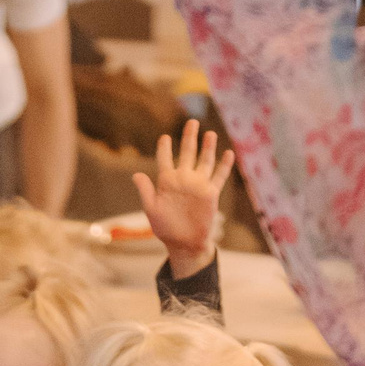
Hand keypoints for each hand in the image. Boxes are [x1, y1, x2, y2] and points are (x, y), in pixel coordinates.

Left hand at [133, 120, 233, 279]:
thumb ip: (146, 191)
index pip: (165, 159)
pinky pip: (218, 176)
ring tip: (209, 133)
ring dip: (207, 147)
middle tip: (191, 122)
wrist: (184, 243)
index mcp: (166, 181)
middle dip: (189, 137)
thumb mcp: (152, 209)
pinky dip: (224, 165)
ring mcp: (198, 185)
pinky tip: (228, 153)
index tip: (165, 137)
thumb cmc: (165, 228)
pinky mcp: (210, 193)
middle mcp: (183, 179)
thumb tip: (136, 174)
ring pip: (204, 161)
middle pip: (187, 153)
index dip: (164, 148)